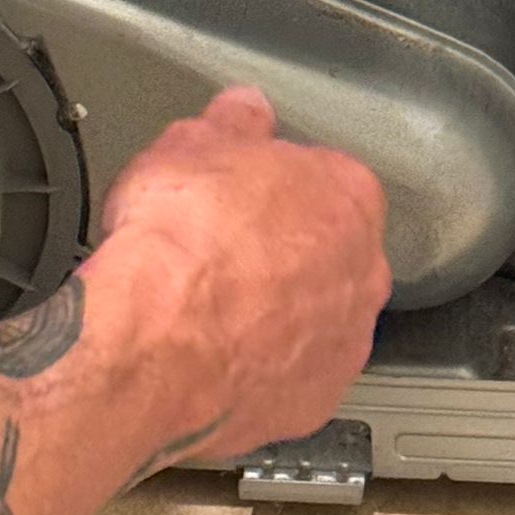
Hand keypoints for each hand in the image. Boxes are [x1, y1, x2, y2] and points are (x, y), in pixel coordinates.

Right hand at [96, 88, 391, 459]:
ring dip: (277, 316)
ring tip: (212, 314)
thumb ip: (231, 121)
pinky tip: (215, 361)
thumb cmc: (178, 246)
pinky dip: (261, 372)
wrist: (153, 348)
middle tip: (223, 252)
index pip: (325, 177)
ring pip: (315, 319)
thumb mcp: (189, 144)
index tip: (241, 194)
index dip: (274, 185)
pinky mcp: (313, 405)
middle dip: (284, 252)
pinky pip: (293, 379)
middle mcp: (362, 273)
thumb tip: (242, 109)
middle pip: (329, 251)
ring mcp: (343, 345)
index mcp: (347, 196)